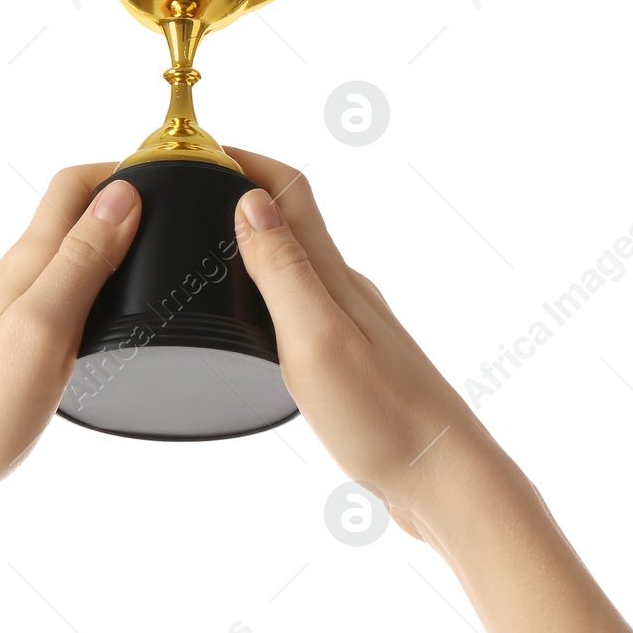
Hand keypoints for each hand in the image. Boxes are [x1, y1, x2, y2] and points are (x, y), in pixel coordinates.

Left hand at [0, 164, 140, 504]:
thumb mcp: (44, 326)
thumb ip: (82, 261)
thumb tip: (123, 195)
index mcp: (22, 264)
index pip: (72, 188)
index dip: (119, 170)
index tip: (168, 176)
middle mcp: (9, 278)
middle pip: (67, 218)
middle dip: (119, 205)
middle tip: (174, 220)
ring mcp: (3, 312)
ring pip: (60, 259)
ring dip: (103, 248)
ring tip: (150, 266)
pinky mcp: (3, 347)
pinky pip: (51, 299)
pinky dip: (85, 292)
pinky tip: (102, 323)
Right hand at [227, 148, 514, 548]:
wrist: (444, 481)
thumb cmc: (384, 418)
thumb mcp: (317, 339)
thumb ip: (283, 271)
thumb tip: (250, 201)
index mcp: (335, 278)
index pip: (290, 192)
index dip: (246, 161)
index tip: (199, 150)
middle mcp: (346, 292)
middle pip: (292, 221)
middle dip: (241, 194)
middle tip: (189, 193)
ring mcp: (352, 327)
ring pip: (299, 266)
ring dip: (256, 243)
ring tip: (207, 248)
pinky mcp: (353, 363)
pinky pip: (304, 309)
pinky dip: (272, 293)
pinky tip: (256, 321)